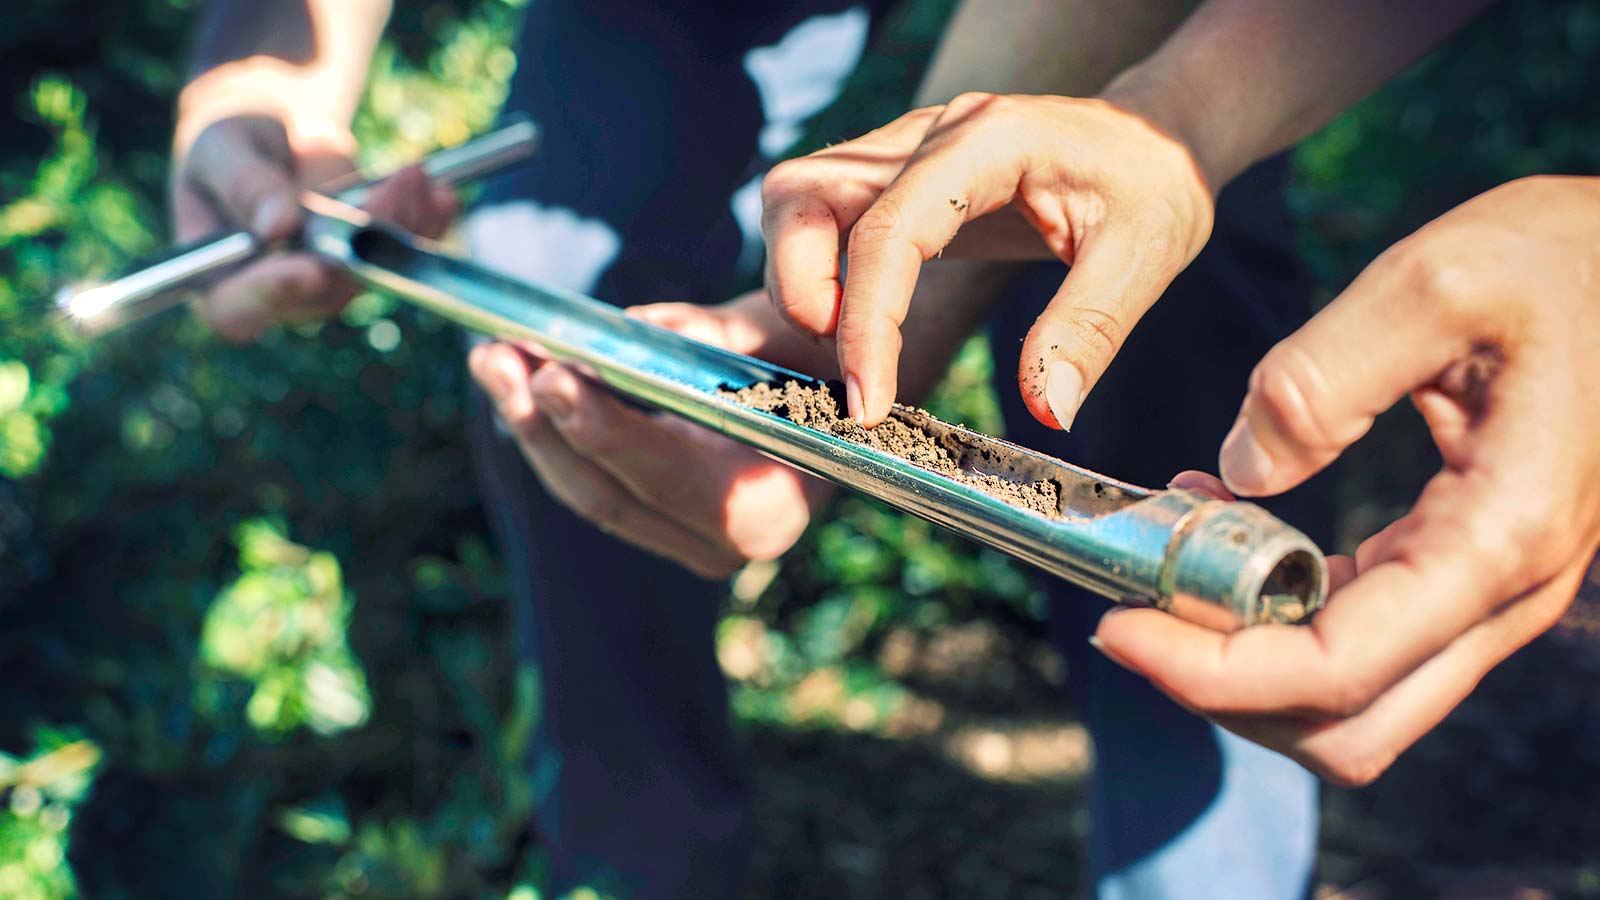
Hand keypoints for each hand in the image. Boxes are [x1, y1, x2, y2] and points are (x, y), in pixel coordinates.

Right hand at [170, 114, 457, 340]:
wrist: (274, 129)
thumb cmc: (229, 142)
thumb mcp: (223, 149)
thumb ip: (245, 184)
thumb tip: (278, 226)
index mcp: (219, 280)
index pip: (241, 309)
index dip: (278, 294)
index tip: (314, 267)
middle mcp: (277, 294)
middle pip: (325, 289)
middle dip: (365, 239)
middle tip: (392, 188)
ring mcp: (328, 283)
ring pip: (373, 270)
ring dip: (403, 226)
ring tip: (415, 176)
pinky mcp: (366, 263)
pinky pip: (402, 253)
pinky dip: (427, 224)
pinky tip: (442, 195)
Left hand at [468, 291, 837, 578]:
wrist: (851, 407)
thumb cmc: (825, 360)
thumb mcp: (786, 332)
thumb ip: (714, 333)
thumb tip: (629, 330)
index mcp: (768, 507)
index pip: (665, 472)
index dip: (603, 426)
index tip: (553, 375)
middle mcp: (726, 546)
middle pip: (607, 493)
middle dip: (542, 423)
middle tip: (495, 357)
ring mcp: (690, 546)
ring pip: (588, 494)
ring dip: (532, 426)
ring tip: (493, 361)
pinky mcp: (664, 529)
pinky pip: (595, 487)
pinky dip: (555, 436)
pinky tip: (521, 385)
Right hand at [759, 92, 1212, 427]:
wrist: (1152, 141)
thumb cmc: (1152, 186)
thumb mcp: (1146, 256)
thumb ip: (1089, 330)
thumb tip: (1045, 411)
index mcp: (989, 141)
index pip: (891, 227)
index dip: (865, 321)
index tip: (867, 403)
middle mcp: (929, 135)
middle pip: (805, 191)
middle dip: (799, 288)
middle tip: (844, 371)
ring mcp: (904, 152)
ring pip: (799, 198)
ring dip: (798, 280)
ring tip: (850, 352)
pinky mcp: (896, 180)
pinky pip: (823, 217)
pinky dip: (818, 277)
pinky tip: (862, 331)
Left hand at [1094, 177, 1599, 784]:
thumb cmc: (1555, 263)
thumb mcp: (1433, 282)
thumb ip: (1320, 379)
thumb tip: (1236, 474)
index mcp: (1499, 536)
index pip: (1337, 669)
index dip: (1213, 673)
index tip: (1118, 628)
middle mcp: (1501, 594)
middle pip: (1344, 724)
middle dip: (1222, 689)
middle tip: (1130, 609)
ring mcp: (1486, 595)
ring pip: (1351, 700)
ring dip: (1244, 658)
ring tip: (1164, 561)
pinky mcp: (1460, 572)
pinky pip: (1359, 639)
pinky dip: (1276, 617)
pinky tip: (1219, 529)